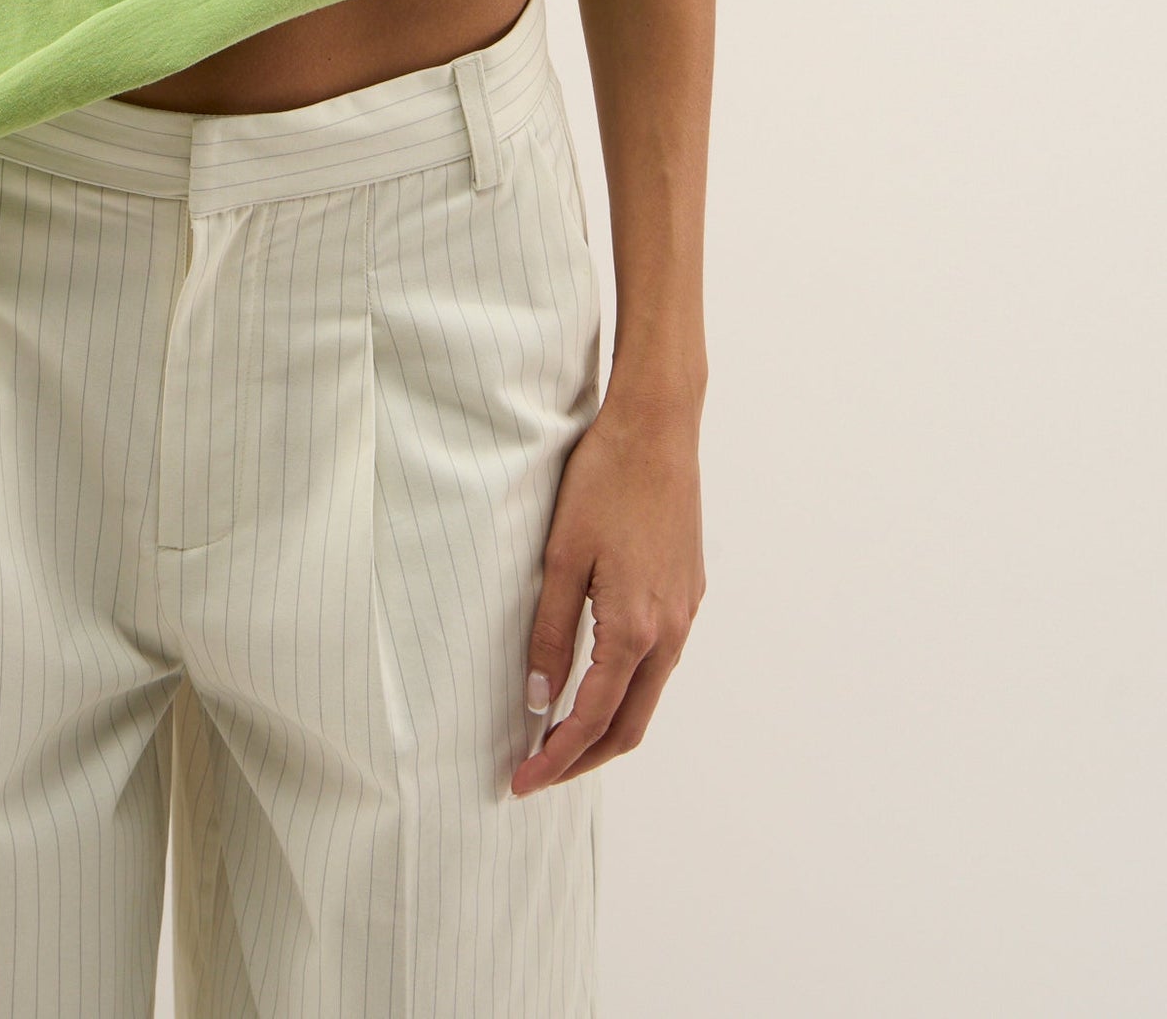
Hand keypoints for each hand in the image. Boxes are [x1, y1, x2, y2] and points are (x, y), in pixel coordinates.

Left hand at [510, 392, 704, 797]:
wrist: (659, 427)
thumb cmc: (605, 480)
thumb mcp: (562, 555)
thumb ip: (552, 632)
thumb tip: (539, 699)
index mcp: (636, 627)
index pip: (592, 718)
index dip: (555, 759)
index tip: (520, 782)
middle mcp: (670, 630)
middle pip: (630, 725)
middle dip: (583, 758)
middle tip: (537, 772)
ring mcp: (686, 612)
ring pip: (649, 696)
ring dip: (607, 725)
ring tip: (560, 735)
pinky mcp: (689, 592)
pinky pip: (661, 661)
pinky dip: (627, 688)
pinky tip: (598, 678)